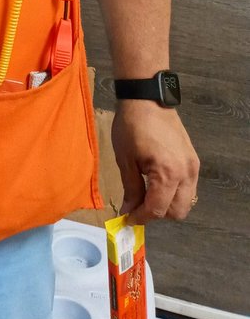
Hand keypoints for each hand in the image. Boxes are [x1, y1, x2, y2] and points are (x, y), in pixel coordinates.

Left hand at [111, 99, 199, 222]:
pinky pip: (189, 187)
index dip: (141, 218)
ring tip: (147, 194)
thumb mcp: (125, 159)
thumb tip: (128, 212)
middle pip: (177, 212)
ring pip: (186, 202)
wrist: (147, 98)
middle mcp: (186, 173)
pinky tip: (157, 183)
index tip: (127, 219)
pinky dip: (175, 192)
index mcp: (167, 174)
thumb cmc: (131, 126)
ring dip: (168, 205)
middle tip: (138, 206)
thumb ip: (130, 189)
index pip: (157, 210)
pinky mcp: (193, 160)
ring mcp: (193, 167)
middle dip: (157, 214)